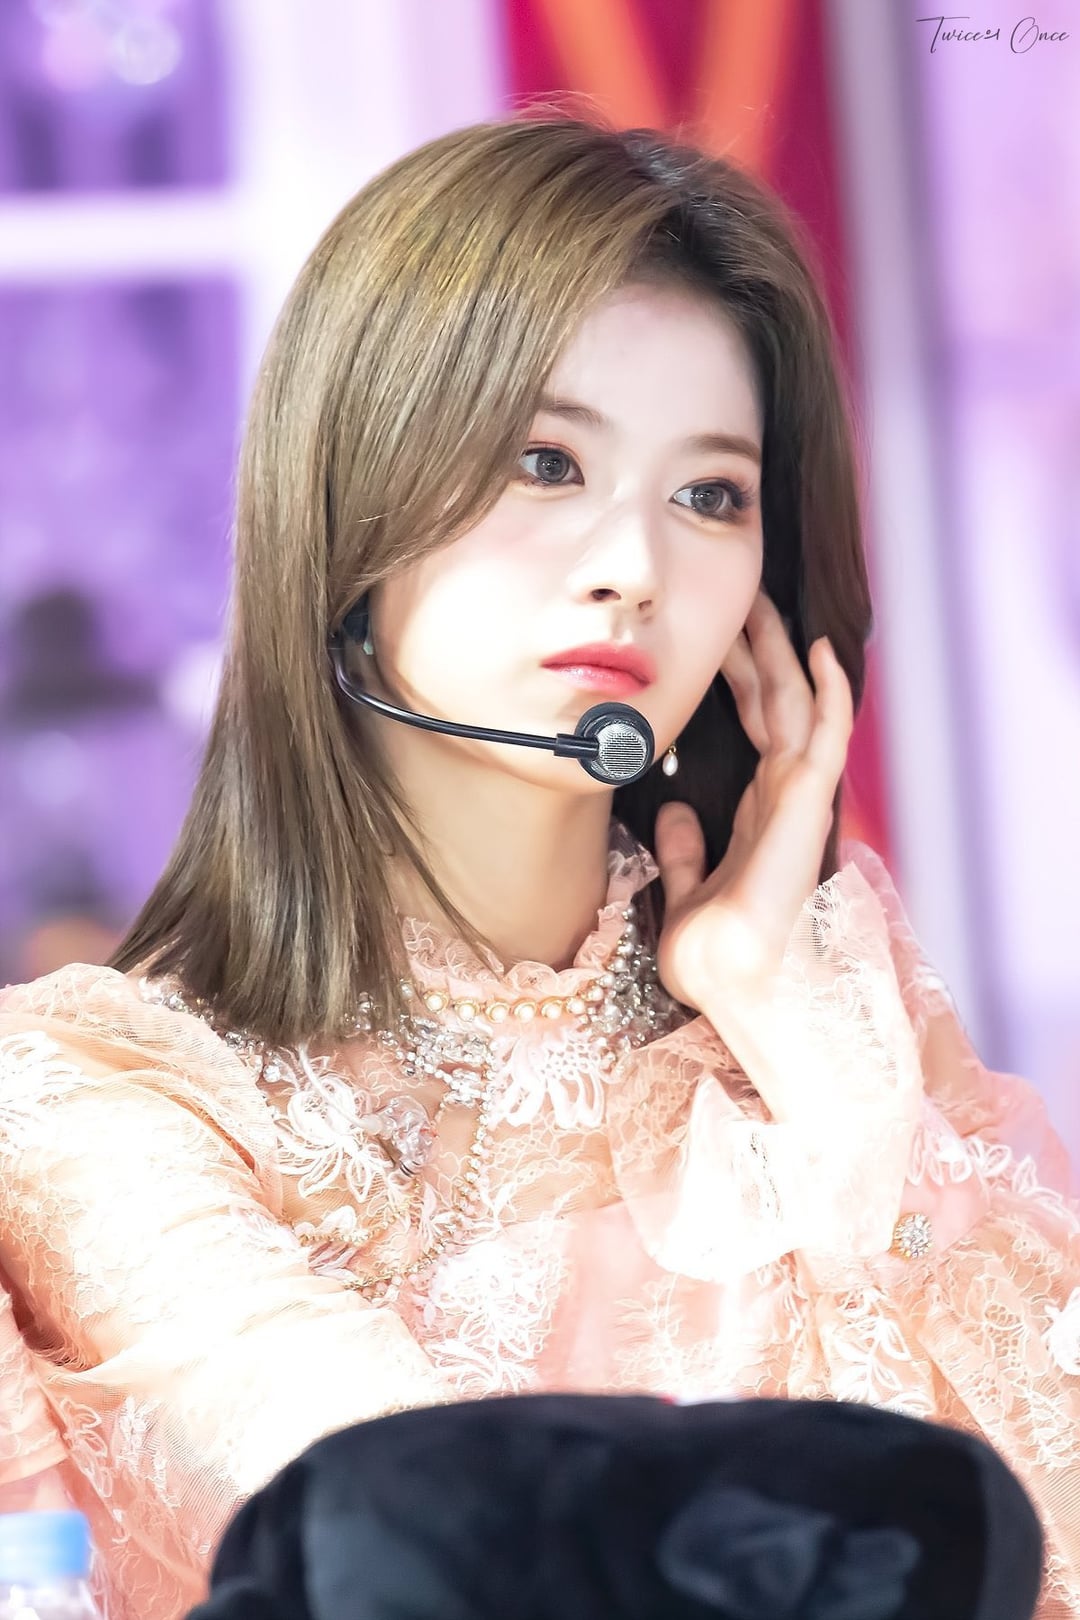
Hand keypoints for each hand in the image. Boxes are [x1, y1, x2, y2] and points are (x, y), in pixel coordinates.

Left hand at [653, 589, 853, 1017]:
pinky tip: (821, 651)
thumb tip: (671, 808)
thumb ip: (684, 848)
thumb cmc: (711, 951)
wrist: (727, 982)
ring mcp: (800, 798)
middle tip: (743, 597)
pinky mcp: (808, 804)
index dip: (739, 677)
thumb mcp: (685, 885)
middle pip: (776, 704)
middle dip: (759, 649)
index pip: (753, 727)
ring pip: (800, 705)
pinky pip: (826, 734)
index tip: (719, 634)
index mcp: (759, 813)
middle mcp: (784, 798)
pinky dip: (828, 691)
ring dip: (786, 653)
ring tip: (769, 603)